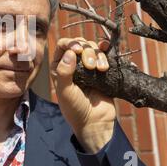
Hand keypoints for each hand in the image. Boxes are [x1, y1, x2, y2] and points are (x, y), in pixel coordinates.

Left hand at [50, 37, 115, 152]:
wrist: (95, 122)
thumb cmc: (75, 109)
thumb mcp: (65, 92)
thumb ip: (64, 73)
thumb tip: (70, 53)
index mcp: (59, 67)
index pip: (62, 45)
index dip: (71, 43)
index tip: (78, 50)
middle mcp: (72, 64)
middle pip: (80, 44)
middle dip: (87, 51)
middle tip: (90, 66)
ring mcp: (88, 66)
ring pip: (93, 48)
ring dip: (98, 55)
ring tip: (101, 69)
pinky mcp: (101, 69)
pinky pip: (104, 54)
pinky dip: (106, 51)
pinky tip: (107, 50)